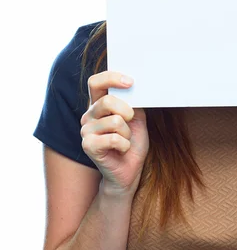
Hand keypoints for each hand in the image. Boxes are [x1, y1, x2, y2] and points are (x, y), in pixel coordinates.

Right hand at [80, 71, 148, 196]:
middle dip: (127, 112)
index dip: (112, 78)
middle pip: (108, 102)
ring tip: (125, 141)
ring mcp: (86, 131)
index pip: (96, 82)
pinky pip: (114, 138)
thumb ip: (133, 103)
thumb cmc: (132, 144)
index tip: (130, 82)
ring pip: (115, 121)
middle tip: (131, 122)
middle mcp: (88, 116)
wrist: (128, 172)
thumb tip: (134, 87)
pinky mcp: (88, 146)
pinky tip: (122, 150)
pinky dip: (125, 145)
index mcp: (98, 105)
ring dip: (127, 133)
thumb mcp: (137, 119)